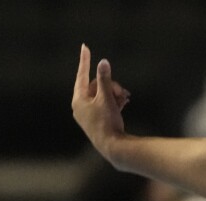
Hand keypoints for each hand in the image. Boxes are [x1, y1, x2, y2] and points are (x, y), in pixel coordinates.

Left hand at [72, 44, 130, 158]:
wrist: (113, 148)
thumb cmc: (107, 123)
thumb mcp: (107, 98)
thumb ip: (105, 79)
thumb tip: (103, 62)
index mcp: (78, 100)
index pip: (82, 75)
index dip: (85, 60)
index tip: (85, 47)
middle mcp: (81, 107)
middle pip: (96, 87)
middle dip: (111, 86)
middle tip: (122, 91)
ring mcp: (89, 115)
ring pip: (102, 96)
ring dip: (114, 94)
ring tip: (126, 97)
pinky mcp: (97, 121)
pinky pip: (105, 106)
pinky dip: (114, 102)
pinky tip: (124, 102)